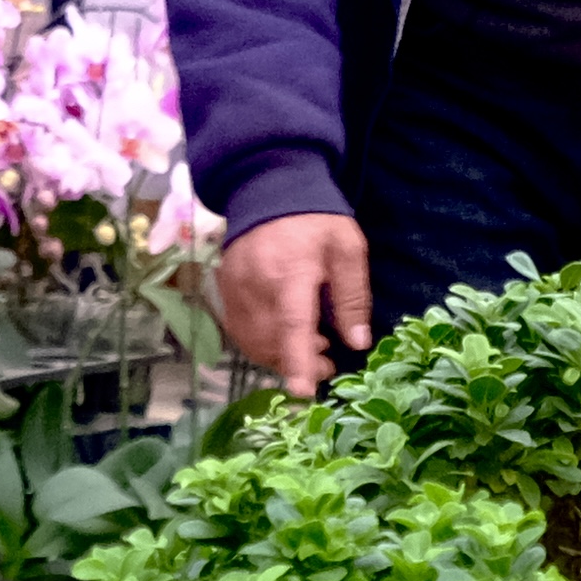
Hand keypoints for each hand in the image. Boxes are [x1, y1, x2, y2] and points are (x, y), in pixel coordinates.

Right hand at [218, 211, 369, 396]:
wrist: (269, 189)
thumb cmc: (316, 222)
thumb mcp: (348, 249)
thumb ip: (352, 296)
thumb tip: (356, 342)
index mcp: (291, 273)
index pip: (291, 324)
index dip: (297, 359)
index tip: (302, 390)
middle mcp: (256, 285)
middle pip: (271, 341)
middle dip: (299, 362)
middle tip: (327, 361)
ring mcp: (234, 289)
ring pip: (252, 342)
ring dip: (279, 356)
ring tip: (309, 346)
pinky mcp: (224, 291)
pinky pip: (239, 331)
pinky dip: (261, 344)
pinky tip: (282, 335)